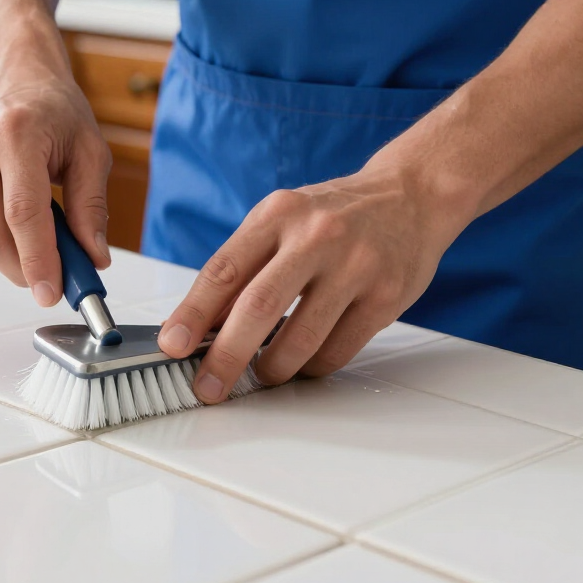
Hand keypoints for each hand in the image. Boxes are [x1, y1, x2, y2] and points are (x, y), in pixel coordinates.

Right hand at [0, 16, 111, 306]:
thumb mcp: (89, 149)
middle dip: (23, 269)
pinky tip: (6, 214)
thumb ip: (93, 206)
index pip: (23, 214)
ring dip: (6, 255)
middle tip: (50, 279)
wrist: (7, 69)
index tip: (53, 293)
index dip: (39, 260)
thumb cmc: (53, 108)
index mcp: (17, 133)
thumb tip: (94, 258)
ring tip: (34, 235)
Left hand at [157, 165, 468, 402]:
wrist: (411, 196)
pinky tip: (305, 362)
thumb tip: (201, 324)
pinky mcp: (386, 296)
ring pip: (301, 338)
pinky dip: (313, 367)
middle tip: (208, 386)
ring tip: (263, 374)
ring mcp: (355, 266)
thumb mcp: (282, 220)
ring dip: (272, 368)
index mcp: (277, 214)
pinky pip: (338, 350)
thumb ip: (244, 265)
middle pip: (258, 306)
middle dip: (226, 356)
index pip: (223, 270)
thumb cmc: (333, 214)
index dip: (192, 313)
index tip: (171, 345)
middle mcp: (315, 236)